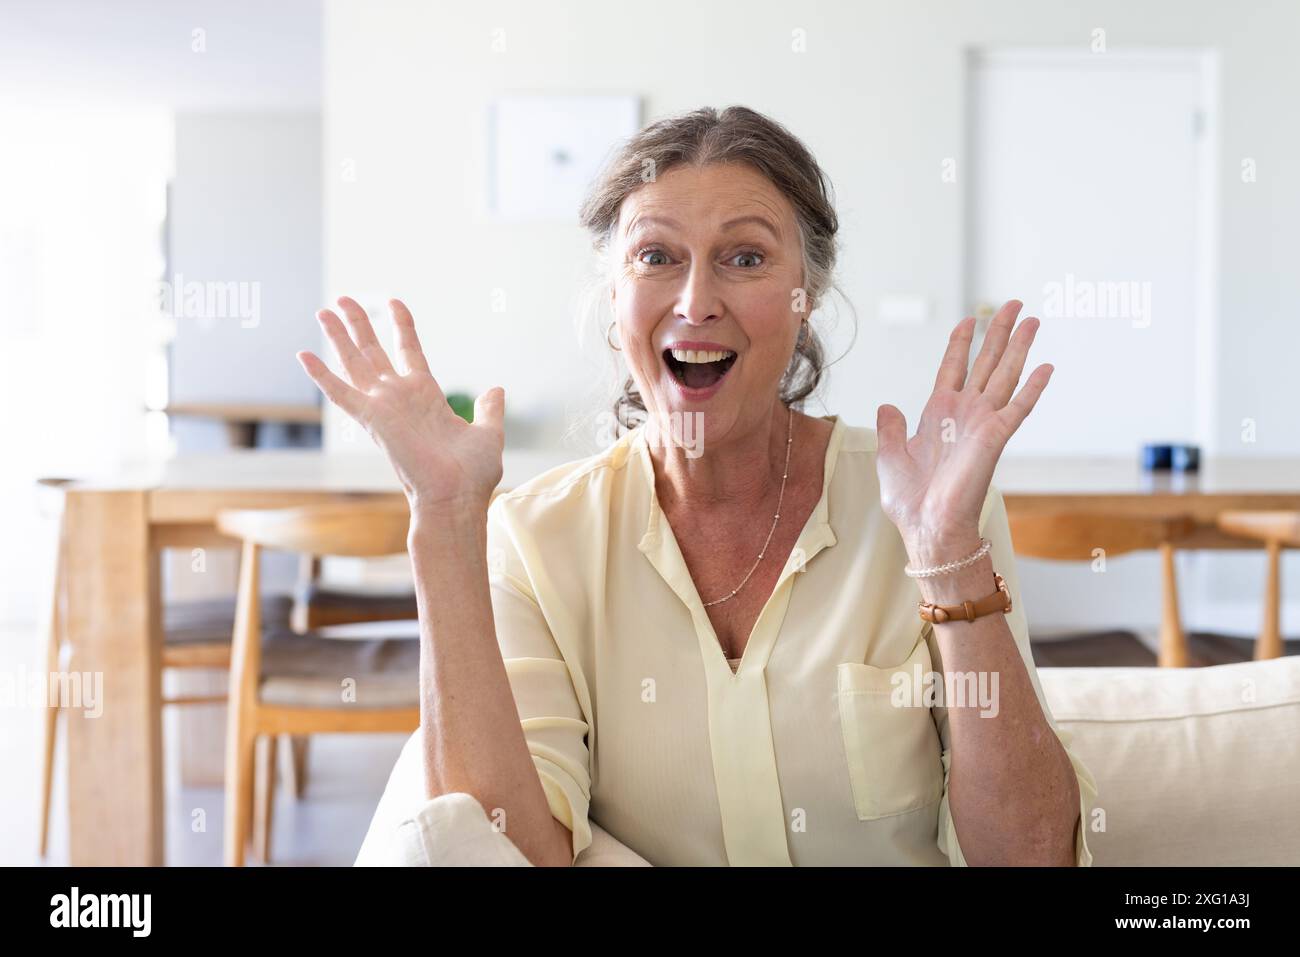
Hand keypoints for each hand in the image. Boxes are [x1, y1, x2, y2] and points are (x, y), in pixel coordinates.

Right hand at [297, 296, 504, 512]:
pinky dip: (322, 375)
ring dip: (338, 336)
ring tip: (323, 309)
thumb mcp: (488, 433)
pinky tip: (304, 354)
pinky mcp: (373, 418)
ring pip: (355, 363)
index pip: (410, 351)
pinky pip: (341, 392)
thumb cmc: (472, 475)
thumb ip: (489, 409)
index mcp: (426, 397)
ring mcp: (384, 406)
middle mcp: (400, 398)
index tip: (394, 301)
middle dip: (359, 324)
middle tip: (343, 298)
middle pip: (374, 351)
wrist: (457, 497)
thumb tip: (497, 389)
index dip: (402, 326)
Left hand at [875, 300, 1050, 563]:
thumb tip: (887, 404)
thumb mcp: (890, 455)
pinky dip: (1032, 388)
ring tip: (1033, 320)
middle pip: (986, 362)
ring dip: (1019, 348)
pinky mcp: (995, 437)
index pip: (953, 367)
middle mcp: (964, 412)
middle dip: (1000, 332)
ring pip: (1005, 375)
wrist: (927, 525)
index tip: (970, 319)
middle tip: (1016, 304)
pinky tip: (1046, 367)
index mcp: (938, 412)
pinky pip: (1018, 407)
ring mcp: (982, 422)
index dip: (961, 343)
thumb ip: (892, 427)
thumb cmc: (910, 499)